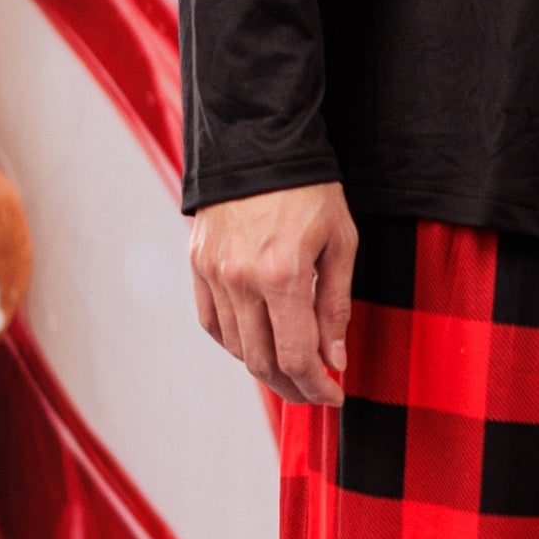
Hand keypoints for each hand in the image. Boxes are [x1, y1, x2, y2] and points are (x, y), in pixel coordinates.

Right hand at [191, 180, 356, 407]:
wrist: (258, 144)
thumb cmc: (309, 191)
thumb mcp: (341, 243)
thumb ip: (335, 305)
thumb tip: (334, 358)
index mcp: (281, 275)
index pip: (295, 357)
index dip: (317, 386)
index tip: (334, 394)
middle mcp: (240, 280)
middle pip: (261, 361)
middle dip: (292, 387)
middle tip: (315, 392)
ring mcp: (213, 273)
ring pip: (235, 347)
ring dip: (264, 369)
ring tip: (291, 372)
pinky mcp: (198, 265)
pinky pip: (212, 322)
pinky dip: (234, 343)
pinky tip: (257, 345)